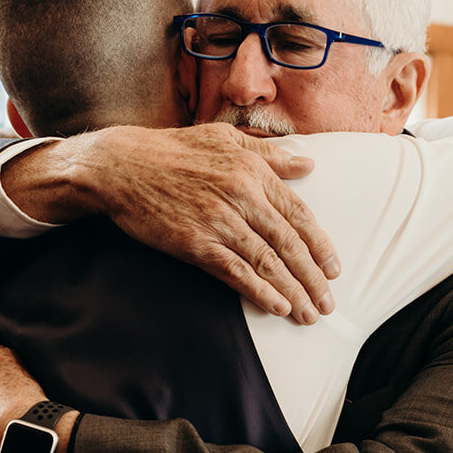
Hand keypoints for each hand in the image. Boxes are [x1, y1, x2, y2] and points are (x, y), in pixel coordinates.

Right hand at [15, 124, 340, 323]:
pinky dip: (259, 292)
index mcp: (252, 170)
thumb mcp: (224, 138)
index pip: (298, 214)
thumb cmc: (171, 150)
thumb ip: (269, 154)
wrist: (119, 165)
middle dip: (313, 278)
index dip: (320, 245)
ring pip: (267, 261)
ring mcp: (217, 220)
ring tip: (309, 314)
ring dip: (293, 292)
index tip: (334, 269)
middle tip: (328, 303)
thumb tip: (308, 163)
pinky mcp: (193, 242)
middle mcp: (240, 195)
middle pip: (289, 243)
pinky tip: (276, 307)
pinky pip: (234, 271)